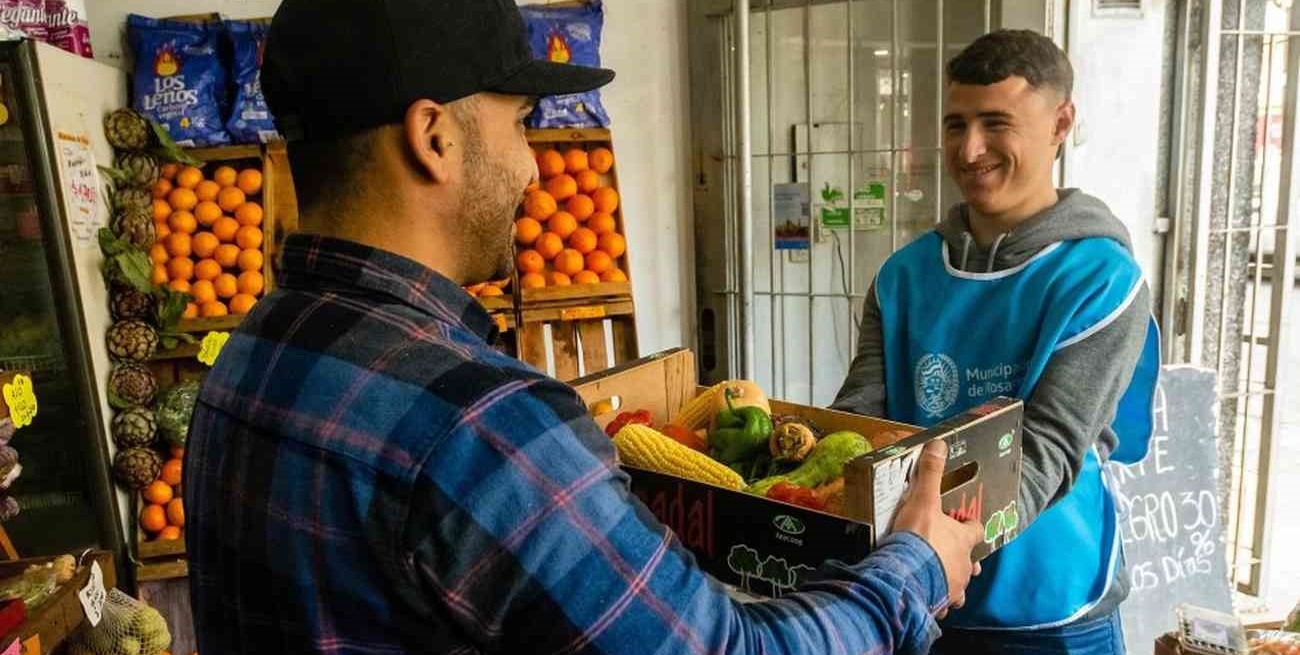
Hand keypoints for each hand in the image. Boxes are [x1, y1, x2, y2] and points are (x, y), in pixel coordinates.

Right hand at [891, 440, 982, 615]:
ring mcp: (953, 588)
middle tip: (948, 555)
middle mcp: (964, 566)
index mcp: (964, 540)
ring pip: (959, 588)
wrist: (905, 576)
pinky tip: (924, 597)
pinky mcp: (938, 605)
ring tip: (937, 580)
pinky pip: (940, 605)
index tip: (965, 524)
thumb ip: (931, 474)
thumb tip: (940, 443)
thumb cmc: (918, 537)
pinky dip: (934, 600)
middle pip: (971, 563)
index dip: (971, 526)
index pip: (977, 531)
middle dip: (961, 559)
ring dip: (950, 582)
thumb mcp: (923, 500)